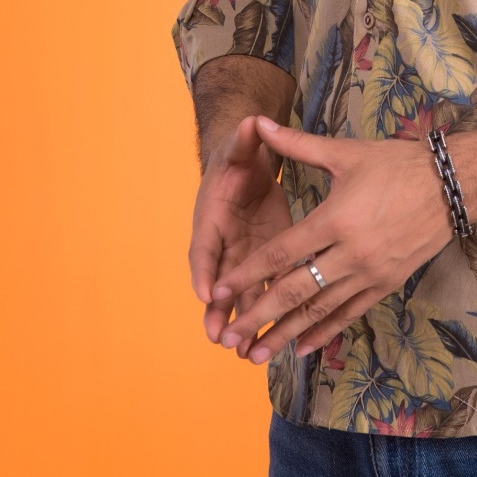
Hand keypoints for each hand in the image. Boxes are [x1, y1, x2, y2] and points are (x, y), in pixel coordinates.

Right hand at [189, 115, 293, 358]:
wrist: (245, 167)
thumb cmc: (239, 158)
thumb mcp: (241, 147)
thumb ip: (245, 140)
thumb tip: (251, 121)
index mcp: (211, 219)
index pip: (204, 247)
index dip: (205, 269)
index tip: (207, 292)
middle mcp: (222, 245)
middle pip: (218, 283)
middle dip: (218, 311)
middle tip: (219, 338)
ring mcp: (242, 257)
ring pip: (239, 296)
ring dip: (241, 324)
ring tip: (246, 355)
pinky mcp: (264, 261)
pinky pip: (263, 292)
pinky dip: (266, 316)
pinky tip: (271, 342)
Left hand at [208, 118, 455, 365]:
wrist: (453, 184)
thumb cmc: (397, 164)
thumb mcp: (345, 152)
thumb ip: (296, 145)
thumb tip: (257, 122)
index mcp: (335, 218)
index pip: (281, 253)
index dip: (248, 274)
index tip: (220, 292)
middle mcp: (350, 252)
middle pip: (295, 291)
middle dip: (259, 316)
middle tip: (229, 338)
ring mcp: (370, 272)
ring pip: (321, 310)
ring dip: (287, 334)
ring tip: (258, 355)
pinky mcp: (387, 283)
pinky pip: (350, 313)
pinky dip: (325, 332)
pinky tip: (304, 348)